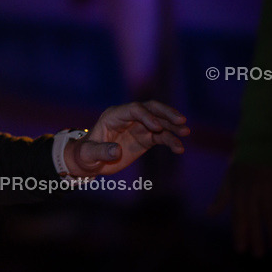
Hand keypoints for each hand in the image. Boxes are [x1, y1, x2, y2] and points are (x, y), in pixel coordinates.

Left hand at [66, 101, 188, 176]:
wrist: (90, 161)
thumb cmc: (85, 155)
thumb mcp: (89, 154)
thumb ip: (102, 152)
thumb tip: (116, 151)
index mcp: (113, 116)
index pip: (134, 109)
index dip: (147, 116)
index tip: (157, 127)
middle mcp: (129, 118)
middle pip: (151, 109)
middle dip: (166, 113)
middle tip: (181, 121)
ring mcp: (139, 127)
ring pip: (160, 122)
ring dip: (173, 127)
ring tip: (185, 133)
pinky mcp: (146, 138)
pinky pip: (162, 137)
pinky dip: (171, 141)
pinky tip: (179, 149)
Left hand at [209, 162, 271, 256]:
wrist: (262, 146)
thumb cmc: (242, 165)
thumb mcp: (228, 180)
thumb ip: (221, 198)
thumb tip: (209, 213)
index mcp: (238, 191)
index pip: (238, 217)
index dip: (240, 234)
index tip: (241, 249)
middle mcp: (253, 193)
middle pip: (255, 219)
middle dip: (256, 238)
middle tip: (258, 255)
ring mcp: (268, 190)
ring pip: (271, 216)